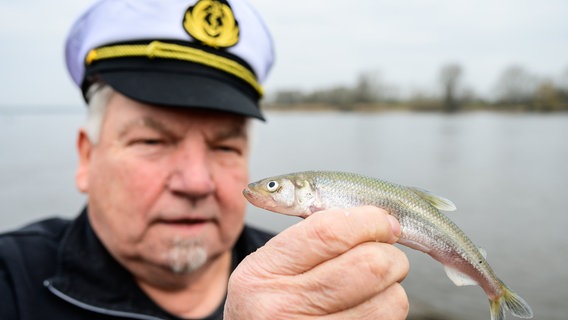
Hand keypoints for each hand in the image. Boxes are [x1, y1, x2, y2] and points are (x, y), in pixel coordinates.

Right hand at [224, 206, 408, 318]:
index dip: (369, 221)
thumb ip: (309, 238)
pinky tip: (366, 307)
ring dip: (392, 286)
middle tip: (384, 254)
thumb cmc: (267, 302)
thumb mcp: (268, 266)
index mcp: (265, 271)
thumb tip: (374, 219)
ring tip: (371, 287)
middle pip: (369, 265)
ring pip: (390, 299)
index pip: (330, 232)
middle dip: (390, 254)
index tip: (382, 221)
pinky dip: (388, 310)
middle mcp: (284, 305)